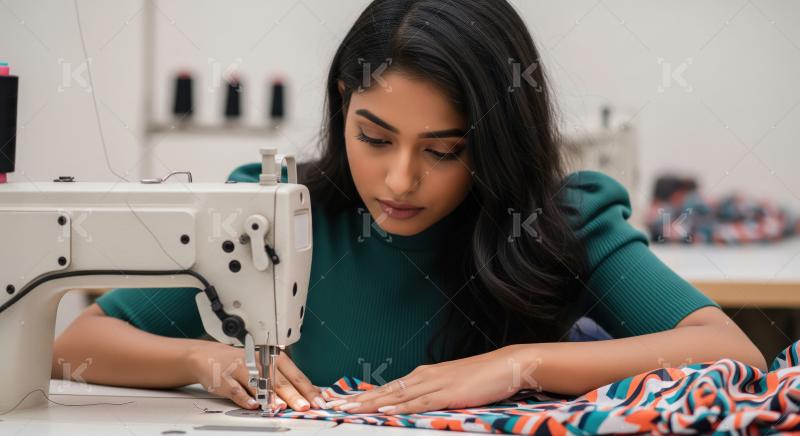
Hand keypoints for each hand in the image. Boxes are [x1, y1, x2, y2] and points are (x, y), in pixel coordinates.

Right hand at [187, 341, 327, 410]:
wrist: (209, 355)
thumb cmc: (243, 362)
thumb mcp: (265, 365)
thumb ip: (284, 379)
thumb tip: (307, 394)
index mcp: (273, 358)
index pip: (295, 375)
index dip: (308, 389)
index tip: (318, 401)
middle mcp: (259, 362)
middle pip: (280, 381)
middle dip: (294, 395)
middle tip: (304, 406)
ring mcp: (241, 370)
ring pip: (259, 384)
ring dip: (271, 397)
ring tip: (282, 406)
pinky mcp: (225, 379)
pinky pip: (236, 390)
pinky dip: (245, 398)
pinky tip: (254, 404)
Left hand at [331, 344, 537, 413]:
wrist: (504, 366)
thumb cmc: (479, 378)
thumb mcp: (449, 386)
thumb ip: (430, 395)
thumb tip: (412, 405)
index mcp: (421, 376)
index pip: (386, 389)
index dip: (362, 396)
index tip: (341, 402)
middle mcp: (422, 377)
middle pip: (383, 391)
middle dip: (356, 401)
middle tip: (332, 406)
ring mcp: (433, 384)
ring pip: (395, 396)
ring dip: (370, 404)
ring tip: (348, 410)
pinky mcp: (446, 393)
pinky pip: (419, 402)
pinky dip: (400, 408)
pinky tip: (386, 412)